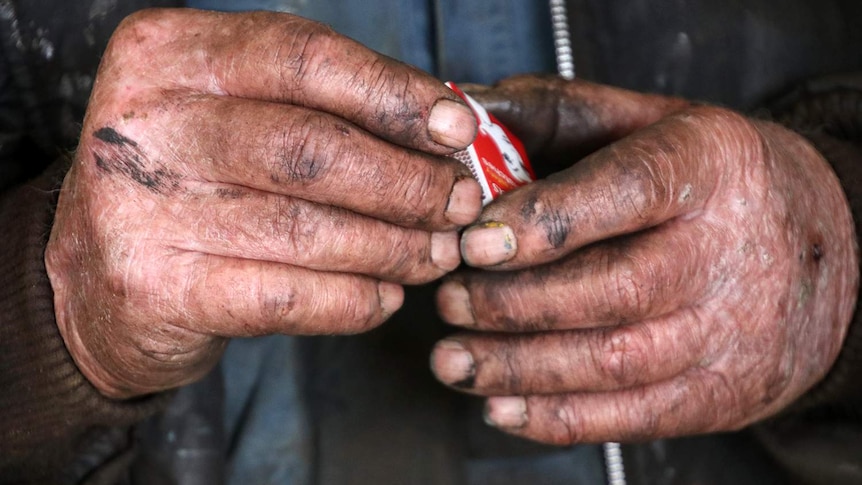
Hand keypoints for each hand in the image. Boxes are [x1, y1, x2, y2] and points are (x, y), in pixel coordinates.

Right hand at [45, 9, 481, 398]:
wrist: (94, 277)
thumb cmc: (192, 183)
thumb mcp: (235, 117)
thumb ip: (321, 110)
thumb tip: (443, 132)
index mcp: (170, 52)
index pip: (305, 57)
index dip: (394, 95)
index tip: (457, 130)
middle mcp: (145, 121)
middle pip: (312, 147)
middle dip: (407, 181)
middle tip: (459, 204)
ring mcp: (140, 207)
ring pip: (306, 228)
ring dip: (394, 246)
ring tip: (438, 253)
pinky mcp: (154, 287)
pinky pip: (285, 296)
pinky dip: (353, 300)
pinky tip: (386, 296)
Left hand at [431, 76, 857, 443]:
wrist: (829, 251)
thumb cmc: (710, 178)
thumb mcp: (647, 119)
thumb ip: (555, 113)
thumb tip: (463, 120)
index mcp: (709, 165)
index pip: (627, 192)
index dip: (544, 221)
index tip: (474, 242)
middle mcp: (728, 251)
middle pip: (611, 290)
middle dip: (512, 304)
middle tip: (450, 301)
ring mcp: (731, 331)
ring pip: (612, 362)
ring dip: (518, 368)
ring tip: (454, 358)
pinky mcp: (723, 392)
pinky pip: (633, 417)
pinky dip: (556, 417)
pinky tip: (502, 405)